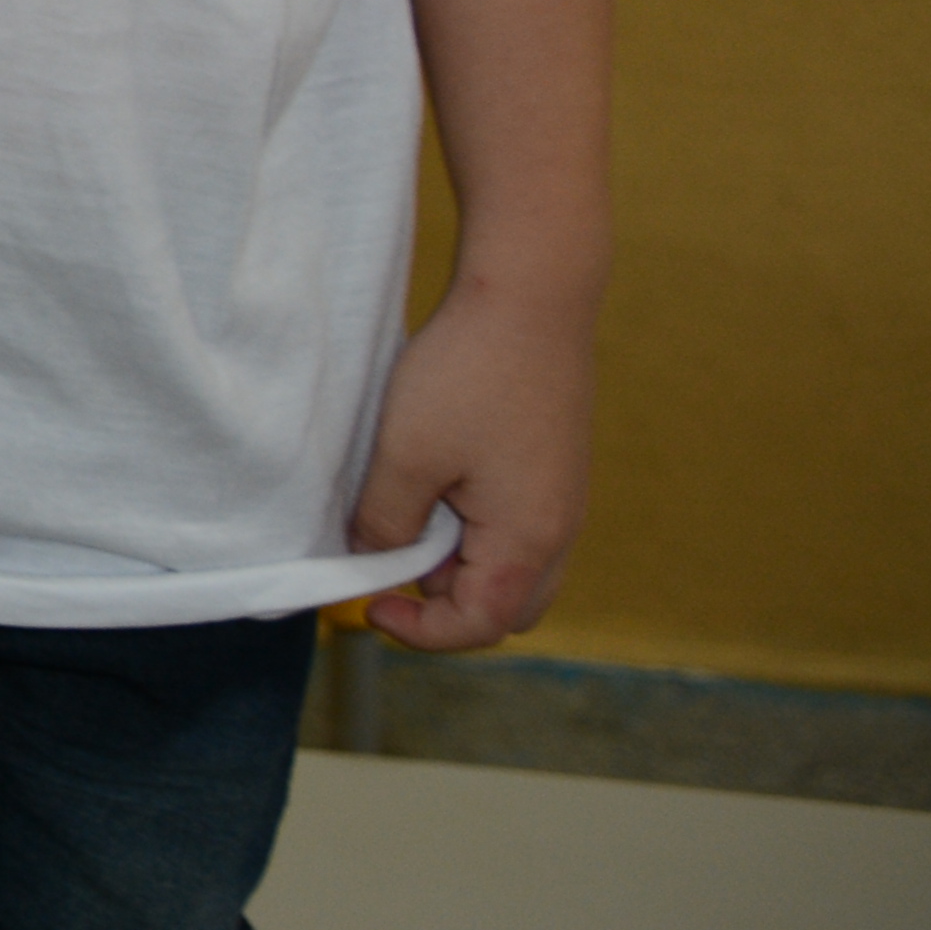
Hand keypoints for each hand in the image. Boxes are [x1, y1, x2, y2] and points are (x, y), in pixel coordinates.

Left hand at [350, 273, 596, 651]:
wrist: (530, 298)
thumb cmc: (468, 374)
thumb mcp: (406, 455)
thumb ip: (386, 521)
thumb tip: (374, 560)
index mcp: (530, 540)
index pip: (482, 624)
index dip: (422, 631)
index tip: (370, 603)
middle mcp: (558, 530)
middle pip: (506, 607)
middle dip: (443, 603)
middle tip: (388, 564)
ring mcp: (560, 500)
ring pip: (510, 568)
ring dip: (454, 561)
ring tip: (404, 513)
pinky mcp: (550, 471)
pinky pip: (513, 528)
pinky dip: (470, 528)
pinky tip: (429, 484)